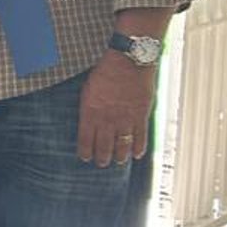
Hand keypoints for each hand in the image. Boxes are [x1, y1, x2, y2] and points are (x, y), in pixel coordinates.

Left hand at [78, 52, 155, 166]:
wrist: (128, 62)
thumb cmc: (105, 72)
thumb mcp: (88, 89)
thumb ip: (89, 108)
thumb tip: (89, 120)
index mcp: (90, 112)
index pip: (85, 139)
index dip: (85, 151)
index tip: (85, 158)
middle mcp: (107, 119)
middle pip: (103, 145)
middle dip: (101, 157)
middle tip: (101, 164)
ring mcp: (125, 119)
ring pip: (122, 145)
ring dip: (119, 156)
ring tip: (117, 162)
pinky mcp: (141, 116)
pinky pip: (141, 137)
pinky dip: (139, 148)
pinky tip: (136, 154)